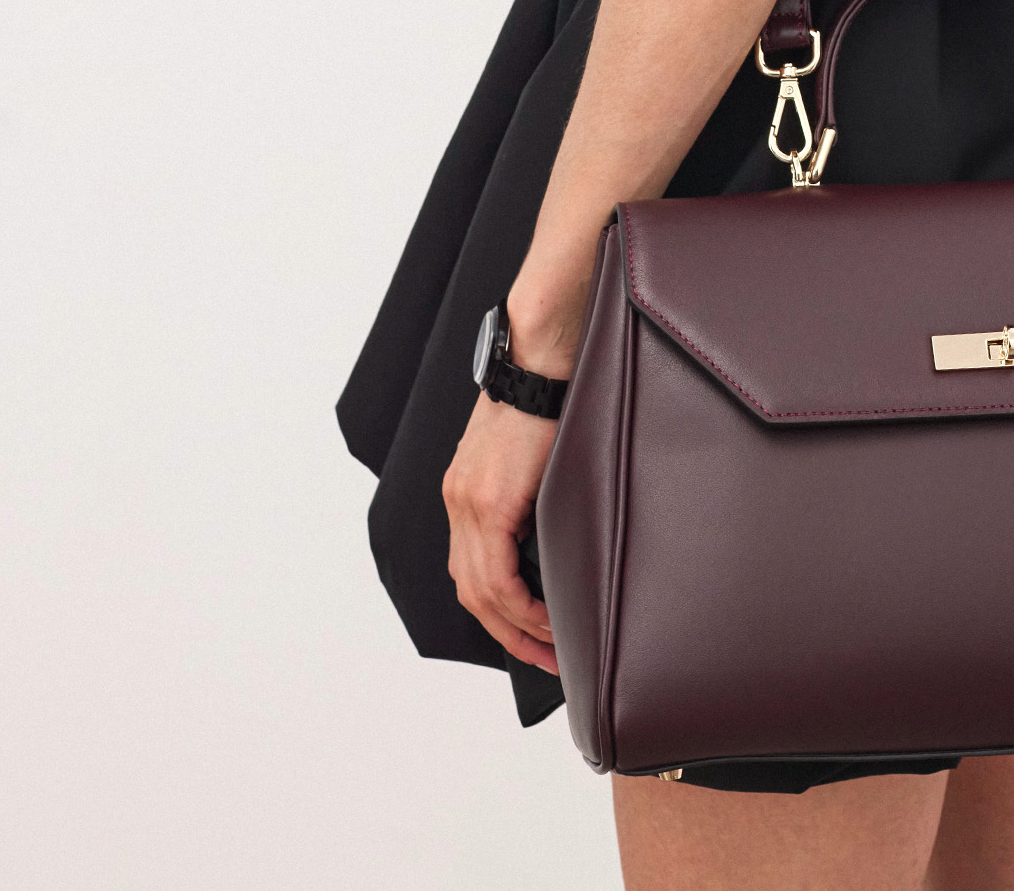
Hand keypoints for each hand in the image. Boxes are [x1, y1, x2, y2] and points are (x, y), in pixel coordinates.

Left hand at [442, 389, 561, 674]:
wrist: (540, 353)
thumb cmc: (546, 393)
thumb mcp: (529, 454)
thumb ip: (529, 495)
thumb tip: (555, 533)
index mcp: (465, 492)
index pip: (472, 572)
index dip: (500, 614)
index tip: (534, 636)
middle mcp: (458, 502)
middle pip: (471, 594)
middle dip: (509, 636)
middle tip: (547, 660)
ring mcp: (468, 503)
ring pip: (480, 593)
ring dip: (516, 630)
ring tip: (553, 650)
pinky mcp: (488, 501)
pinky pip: (495, 578)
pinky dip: (520, 608)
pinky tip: (547, 621)